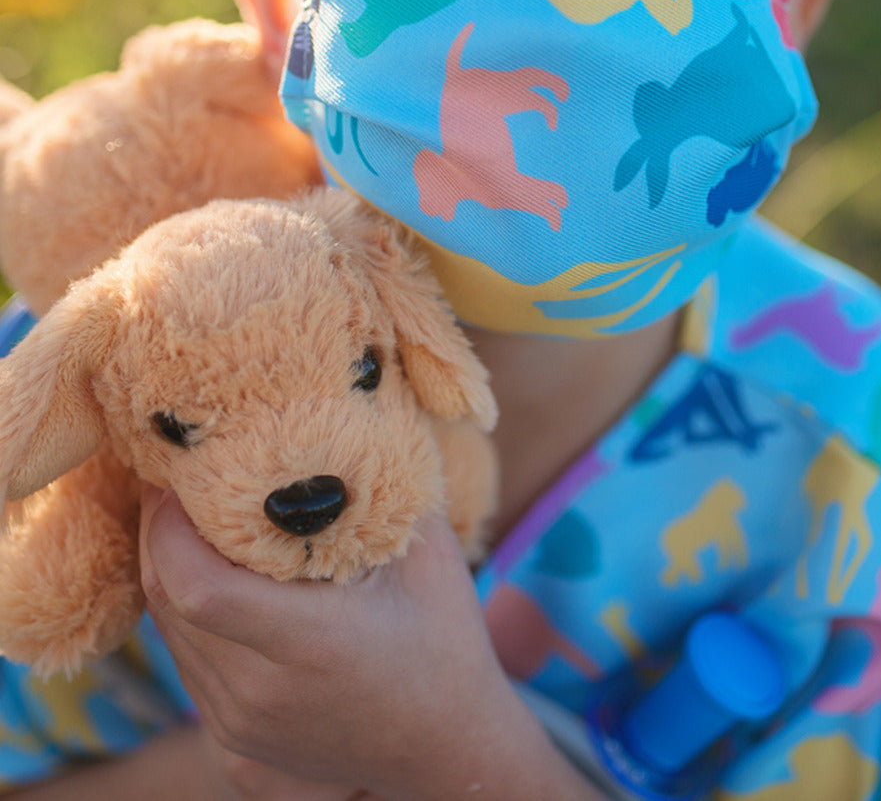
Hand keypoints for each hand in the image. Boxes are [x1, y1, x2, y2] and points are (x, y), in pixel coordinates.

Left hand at [139, 486, 540, 800]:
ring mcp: (241, 724)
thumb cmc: (446, 643)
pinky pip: (187, 661)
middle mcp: (261, 690)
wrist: (449, 750)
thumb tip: (361, 404)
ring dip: (167, 569)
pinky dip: (187, 611)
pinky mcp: (234, 740)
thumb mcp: (429, 553)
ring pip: (169, 632)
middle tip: (172, 477)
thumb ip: (390, 482)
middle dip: (158, 531)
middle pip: (169, 601)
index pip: (196, 584)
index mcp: (308, 641)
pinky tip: (211, 574)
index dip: (167, 526)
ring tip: (187, 516)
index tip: (176, 475)